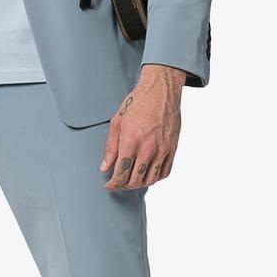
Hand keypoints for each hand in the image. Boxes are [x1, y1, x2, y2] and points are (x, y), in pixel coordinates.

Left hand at [100, 65, 185, 189]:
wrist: (161, 91)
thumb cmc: (137, 104)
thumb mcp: (117, 123)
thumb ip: (110, 148)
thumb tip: (105, 168)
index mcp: (131, 141)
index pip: (121, 173)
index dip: (113, 183)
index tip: (108, 185)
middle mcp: (148, 148)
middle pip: (135, 180)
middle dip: (124, 185)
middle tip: (118, 183)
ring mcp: (162, 149)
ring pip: (150, 179)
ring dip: (139, 184)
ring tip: (132, 180)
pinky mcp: (172, 148)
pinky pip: (165, 172)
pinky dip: (155, 178)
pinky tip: (148, 175)